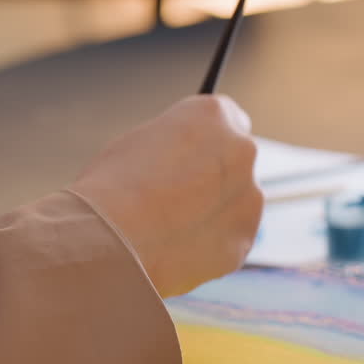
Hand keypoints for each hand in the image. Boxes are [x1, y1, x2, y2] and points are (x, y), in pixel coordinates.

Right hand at [70, 95, 262, 296]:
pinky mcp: (243, 240)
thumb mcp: (141, 142)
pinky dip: (209, 245)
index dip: (205, 139)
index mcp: (214, 115)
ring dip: (213, 212)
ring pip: (236, 203)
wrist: (115, 240)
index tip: (193, 154)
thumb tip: (182, 160)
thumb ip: (175, 145)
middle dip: (214, 176)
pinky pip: (229, 240)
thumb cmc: (113, 186)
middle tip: (177, 195)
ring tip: (168, 227)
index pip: (227, 117)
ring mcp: (249, 198)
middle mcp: (242, 149)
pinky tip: (175, 248)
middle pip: (236, 161)